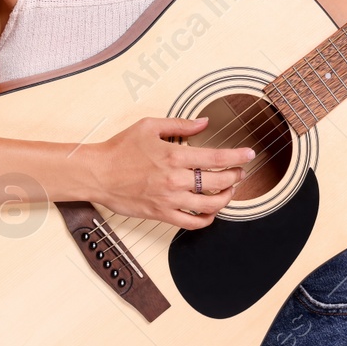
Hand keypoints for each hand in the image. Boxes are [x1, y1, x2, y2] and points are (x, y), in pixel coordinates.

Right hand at [88, 117, 253, 228]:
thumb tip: (202, 122)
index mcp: (174, 156)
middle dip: (236, 176)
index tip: (249, 155)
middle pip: (219, 181)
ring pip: (210, 205)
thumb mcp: (149, 126)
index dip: (238, 156)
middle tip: (240, 172)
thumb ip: (180, 124)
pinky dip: (206, 219)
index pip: (216, 157)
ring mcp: (169, 199)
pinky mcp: (161, 214)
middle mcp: (175, 179)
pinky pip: (191, 222)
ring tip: (229, 191)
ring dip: (226, 198)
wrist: (97, 173)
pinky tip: (210, 213)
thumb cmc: (119, 150)